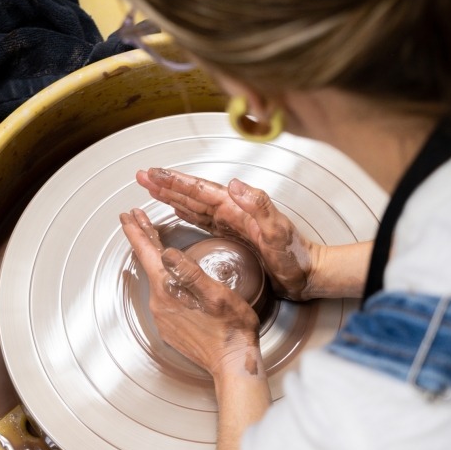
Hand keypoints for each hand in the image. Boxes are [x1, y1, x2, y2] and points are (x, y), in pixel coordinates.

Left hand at [120, 207, 262, 378]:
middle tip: (135, 220)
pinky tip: (173, 279)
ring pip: (155, 280)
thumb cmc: (232, 329)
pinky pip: (163, 298)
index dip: (137, 231)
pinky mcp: (169, 327)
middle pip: (148, 264)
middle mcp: (159, 302)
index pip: (147, 252)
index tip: (128, 216)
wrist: (232, 364)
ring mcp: (163, 316)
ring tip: (156, 243)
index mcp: (170, 289)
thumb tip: (167, 253)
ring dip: (154, 260)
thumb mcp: (217, 294)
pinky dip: (165, 282)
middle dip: (143, 239)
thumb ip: (190, 272)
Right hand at [136, 168, 319, 300]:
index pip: (201, 190)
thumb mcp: (279, 232)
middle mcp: (233, 212)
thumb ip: (260, 207)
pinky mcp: (233, 236)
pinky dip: (186, 212)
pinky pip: (203, 220)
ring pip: (194, 205)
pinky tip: (177, 211)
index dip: (176, 182)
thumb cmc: (295, 257)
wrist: (308, 274)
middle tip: (142, 177)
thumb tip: (236, 185)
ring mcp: (232, 223)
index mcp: (239, 208)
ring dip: (172, 196)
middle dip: (166, 184)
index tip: (154, 175)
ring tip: (152, 189)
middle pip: (193, 193)